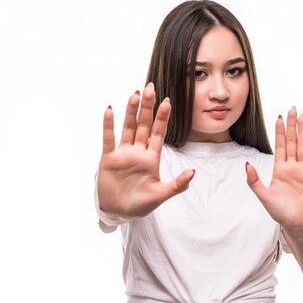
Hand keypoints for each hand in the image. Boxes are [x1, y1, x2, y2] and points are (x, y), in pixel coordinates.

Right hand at [97, 83, 194, 218]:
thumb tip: (193, 172)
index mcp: (152, 158)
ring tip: (135, 94)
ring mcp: (123, 154)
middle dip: (148, 108)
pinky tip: (110, 110)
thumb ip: (177, 185)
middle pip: (144, 125)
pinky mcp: (109, 159)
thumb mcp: (161, 195)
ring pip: (128, 128)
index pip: (158, 133)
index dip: (162, 118)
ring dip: (131, 112)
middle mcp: (138, 152)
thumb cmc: (140, 204)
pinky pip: (109, 139)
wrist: (119, 213)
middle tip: (151, 88)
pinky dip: (109, 125)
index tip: (167, 102)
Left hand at [245, 107, 302, 228]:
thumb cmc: (279, 211)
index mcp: (279, 169)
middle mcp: (292, 167)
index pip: (279, 146)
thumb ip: (254, 180)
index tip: (279, 117)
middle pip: (291, 142)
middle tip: (292, 109)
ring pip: (302, 147)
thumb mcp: (263, 195)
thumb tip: (246, 164)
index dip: (279, 132)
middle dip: (291, 126)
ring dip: (302, 132)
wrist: (295, 223)